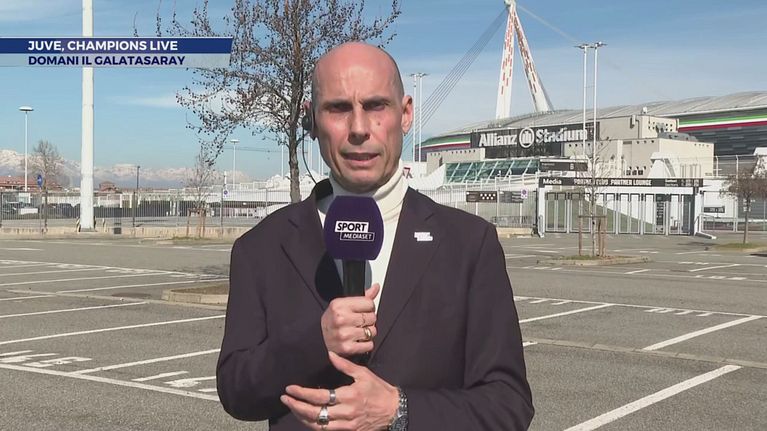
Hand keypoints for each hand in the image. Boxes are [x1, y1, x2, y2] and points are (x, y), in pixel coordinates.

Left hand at [280, 351, 397, 430]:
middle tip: (285, 398)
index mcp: (349, 396)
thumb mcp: (363, 374)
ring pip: (318, 425)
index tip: (290, 388)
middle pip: (315, 413)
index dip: (302, 393)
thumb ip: (345, 365)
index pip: (319, 397)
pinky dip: (314, 425)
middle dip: (296, 406)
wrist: (394, 410)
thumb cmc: (378, 390)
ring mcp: (346, 425)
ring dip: (302, 417)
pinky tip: (307, 418)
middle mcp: (346, 413)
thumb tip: (330, 354)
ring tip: (293, 408)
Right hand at [321, 283, 378, 356]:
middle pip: (372, 317)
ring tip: (358, 332)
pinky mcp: (347, 348)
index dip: (368, 307)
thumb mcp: (342, 305)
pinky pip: (369, 345)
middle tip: (359, 323)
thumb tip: (376, 287)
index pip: (369, 303)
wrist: (318, 338)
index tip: (362, 311)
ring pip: (372, 331)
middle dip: (368, 320)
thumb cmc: (332, 321)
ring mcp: (344, 334)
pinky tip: (358, 341)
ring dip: (368, 333)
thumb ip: (362, 297)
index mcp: (339, 305)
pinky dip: (366, 344)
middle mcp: (340, 319)